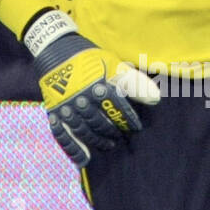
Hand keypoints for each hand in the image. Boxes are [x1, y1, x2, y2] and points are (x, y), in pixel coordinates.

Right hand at [23, 9, 160, 166]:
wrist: (54, 49)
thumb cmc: (89, 59)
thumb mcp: (113, 64)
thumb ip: (134, 82)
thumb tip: (156, 99)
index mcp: (97, 85)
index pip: (117, 108)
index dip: (129, 119)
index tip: (136, 127)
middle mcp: (81, 98)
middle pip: (100, 122)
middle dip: (114, 131)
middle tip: (123, 136)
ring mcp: (66, 107)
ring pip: (84, 131)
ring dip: (98, 141)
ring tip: (109, 145)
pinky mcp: (54, 112)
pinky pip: (62, 134)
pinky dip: (73, 148)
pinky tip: (84, 160)